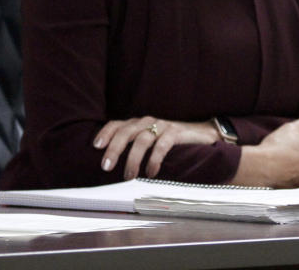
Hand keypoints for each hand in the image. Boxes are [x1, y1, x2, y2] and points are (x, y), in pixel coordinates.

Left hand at [93, 117, 219, 178]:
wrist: (202, 133)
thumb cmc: (172, 139)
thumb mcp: (150, 140)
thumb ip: (134, 145)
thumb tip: (114, 163)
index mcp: (139, 123)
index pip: (118, 124)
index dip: (106, 133)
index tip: (95, 147)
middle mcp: (148, 121)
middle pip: (126, 131)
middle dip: (114, 149)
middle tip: (106, 166)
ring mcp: (162, 125)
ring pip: (142, 140)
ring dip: (133, 159)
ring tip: (129, 176)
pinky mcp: (175, 132)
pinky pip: (161, 145)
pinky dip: (154, 160)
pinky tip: (151, 172)